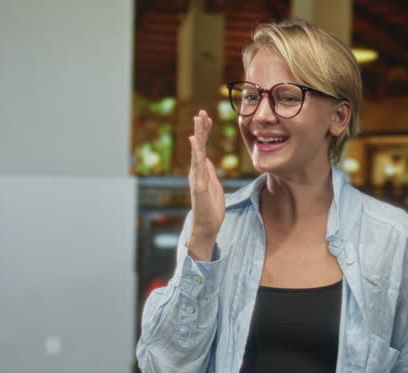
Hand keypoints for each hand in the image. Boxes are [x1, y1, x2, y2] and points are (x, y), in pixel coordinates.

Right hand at [187, 110, 224, 260]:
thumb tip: (207, 160)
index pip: (203, 147)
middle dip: (200, 128)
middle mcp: (196, 171)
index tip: (207, 117)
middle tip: (201, 111)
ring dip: (197, 134)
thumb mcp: (214, 185)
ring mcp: (196, 177)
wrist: (207, 227)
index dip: (204, 132)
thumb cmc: (211, 208)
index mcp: (201, 171)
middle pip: (198, 145)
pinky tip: (193, 139)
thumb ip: (209, 172)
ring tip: (198, 119)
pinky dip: (195, 151)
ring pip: (197, 151)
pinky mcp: (198, 185)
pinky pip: (197, 165)